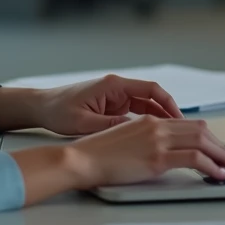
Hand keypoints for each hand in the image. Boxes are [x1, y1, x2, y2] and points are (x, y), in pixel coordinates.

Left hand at [34, 74, 183, 135]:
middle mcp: (117, 88)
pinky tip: (153, 138)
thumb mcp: (84, 122)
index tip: (179, 119)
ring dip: (158, 119)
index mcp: (113, 86)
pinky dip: (146, 123)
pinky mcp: (111, 106)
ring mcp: (114, 97)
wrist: (41, 107)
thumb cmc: (58, 111)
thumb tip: (135, 131)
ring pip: (145, 106)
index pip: (150, 89)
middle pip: (152, 97)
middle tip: (182, 132)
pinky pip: (135, 112)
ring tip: (173, 137)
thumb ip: (110, 126)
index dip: (168, 103)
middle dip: (168, 113)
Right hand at [66, 115, 224, 187]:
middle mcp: (156, 126)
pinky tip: (218, 174)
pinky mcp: (157, 158)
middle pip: (199, 131)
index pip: (187, 124)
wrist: (81, 159)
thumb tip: (161, 151)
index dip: (206, 136)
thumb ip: (144, 140)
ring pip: (202, 142)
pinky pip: (194, 159)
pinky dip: (212, 166)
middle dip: (219, 145)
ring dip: (221, 156)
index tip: (215, 148)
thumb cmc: (96, 154)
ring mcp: (157, 140)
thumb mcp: (124, 139)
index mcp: (148, 120)